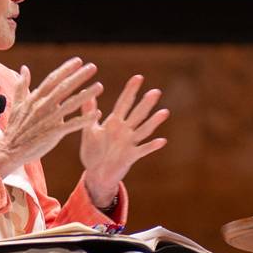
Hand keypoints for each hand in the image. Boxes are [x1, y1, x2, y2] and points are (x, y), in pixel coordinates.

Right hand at [0, 59, 101, 178]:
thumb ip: (22, 85)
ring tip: (99, 86)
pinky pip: (72, 125)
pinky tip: (97, 114)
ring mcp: (48, 120)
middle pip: (63, 88)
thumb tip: (24, 68)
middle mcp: (42, 106)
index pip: (52, 79)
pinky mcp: (53, 133)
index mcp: (35, 98)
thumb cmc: (16, 128)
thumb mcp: (17, 104)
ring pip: (70, 104)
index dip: (65, 69)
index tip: (78, 61)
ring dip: (86, 95)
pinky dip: (84, 119)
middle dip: (79, 77)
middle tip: (93, 67)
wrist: (10, 150)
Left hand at [79, 73, 169, 206]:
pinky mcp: (131, 156)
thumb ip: (89, 113)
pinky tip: (162, 140)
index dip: (131, 91)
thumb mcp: (89, 131)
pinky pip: (143, 150)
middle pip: (137, 114)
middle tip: (156, 91)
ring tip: (164, 112)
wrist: (96, 175)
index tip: (139, 77)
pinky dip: (152, 146)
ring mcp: (129, 143)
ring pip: (143, 130)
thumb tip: (87, 94)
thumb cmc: (93, 152)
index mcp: (114, 123)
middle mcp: (125, 131)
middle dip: (146, 103)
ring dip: (154, 122)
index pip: (124, 103)